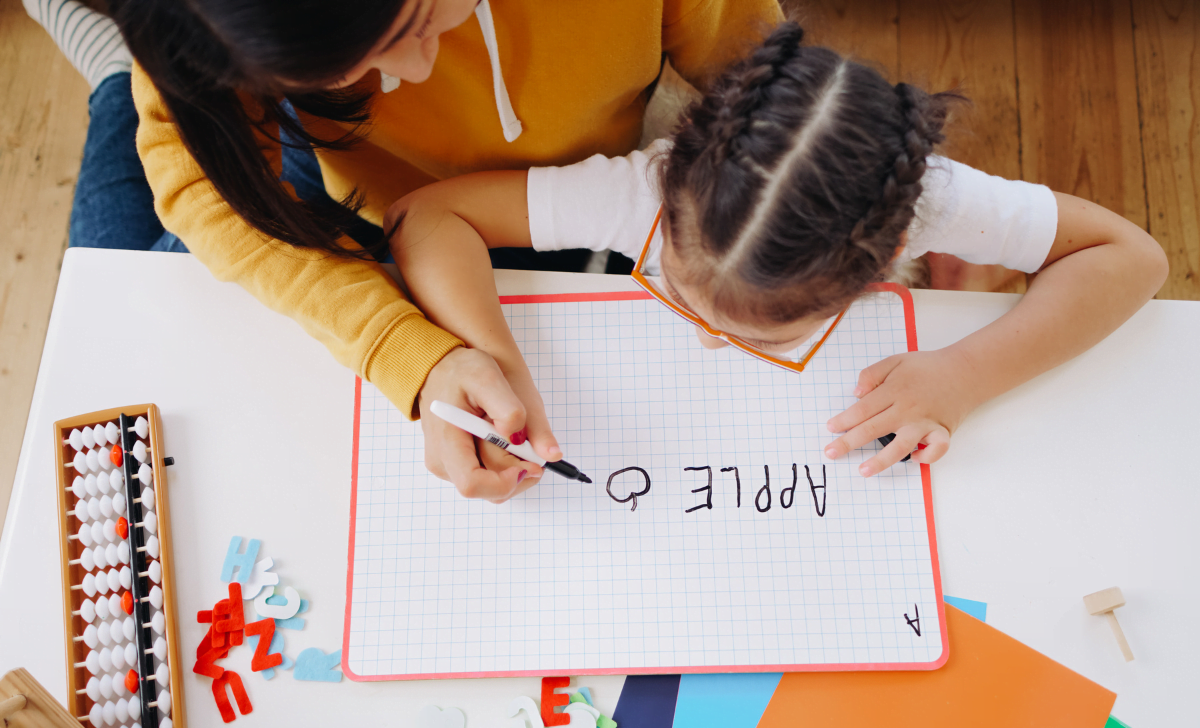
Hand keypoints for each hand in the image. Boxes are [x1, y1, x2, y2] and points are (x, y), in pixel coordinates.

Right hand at [418, 347, 561, 501]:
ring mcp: (449, 467)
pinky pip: (489, 478)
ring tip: (517, 436)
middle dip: (520, 474)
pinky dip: (507, 466)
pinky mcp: (456, 466)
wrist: (439, 367)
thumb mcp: (487, 377)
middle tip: (534, 445)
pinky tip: (507, 441)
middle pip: (490, 491)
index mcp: (446, 442)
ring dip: (516, 470)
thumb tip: (525, 442)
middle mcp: (443, 462)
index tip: (531, 464)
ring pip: (493, 489)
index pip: (472, 484)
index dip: (506, 482)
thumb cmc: (460, 370)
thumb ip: (508, 410)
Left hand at [823, 348, 980, 475]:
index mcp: (894, 390)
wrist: (965, 371)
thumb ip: (872, 374)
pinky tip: (914, 458)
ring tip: (863, 470)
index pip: (862, 409)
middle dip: (849, 442)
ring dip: (881, 460)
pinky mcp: (943, 431)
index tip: (830, 429)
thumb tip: (856, 393)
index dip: (844, 420)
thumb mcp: (896, 361)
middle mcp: (908, 409)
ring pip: (900, 446)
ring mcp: (925, 423)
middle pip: (873, 429)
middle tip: (831, 453)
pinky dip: (926, 457)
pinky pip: (936, 450)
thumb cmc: (927, 368)